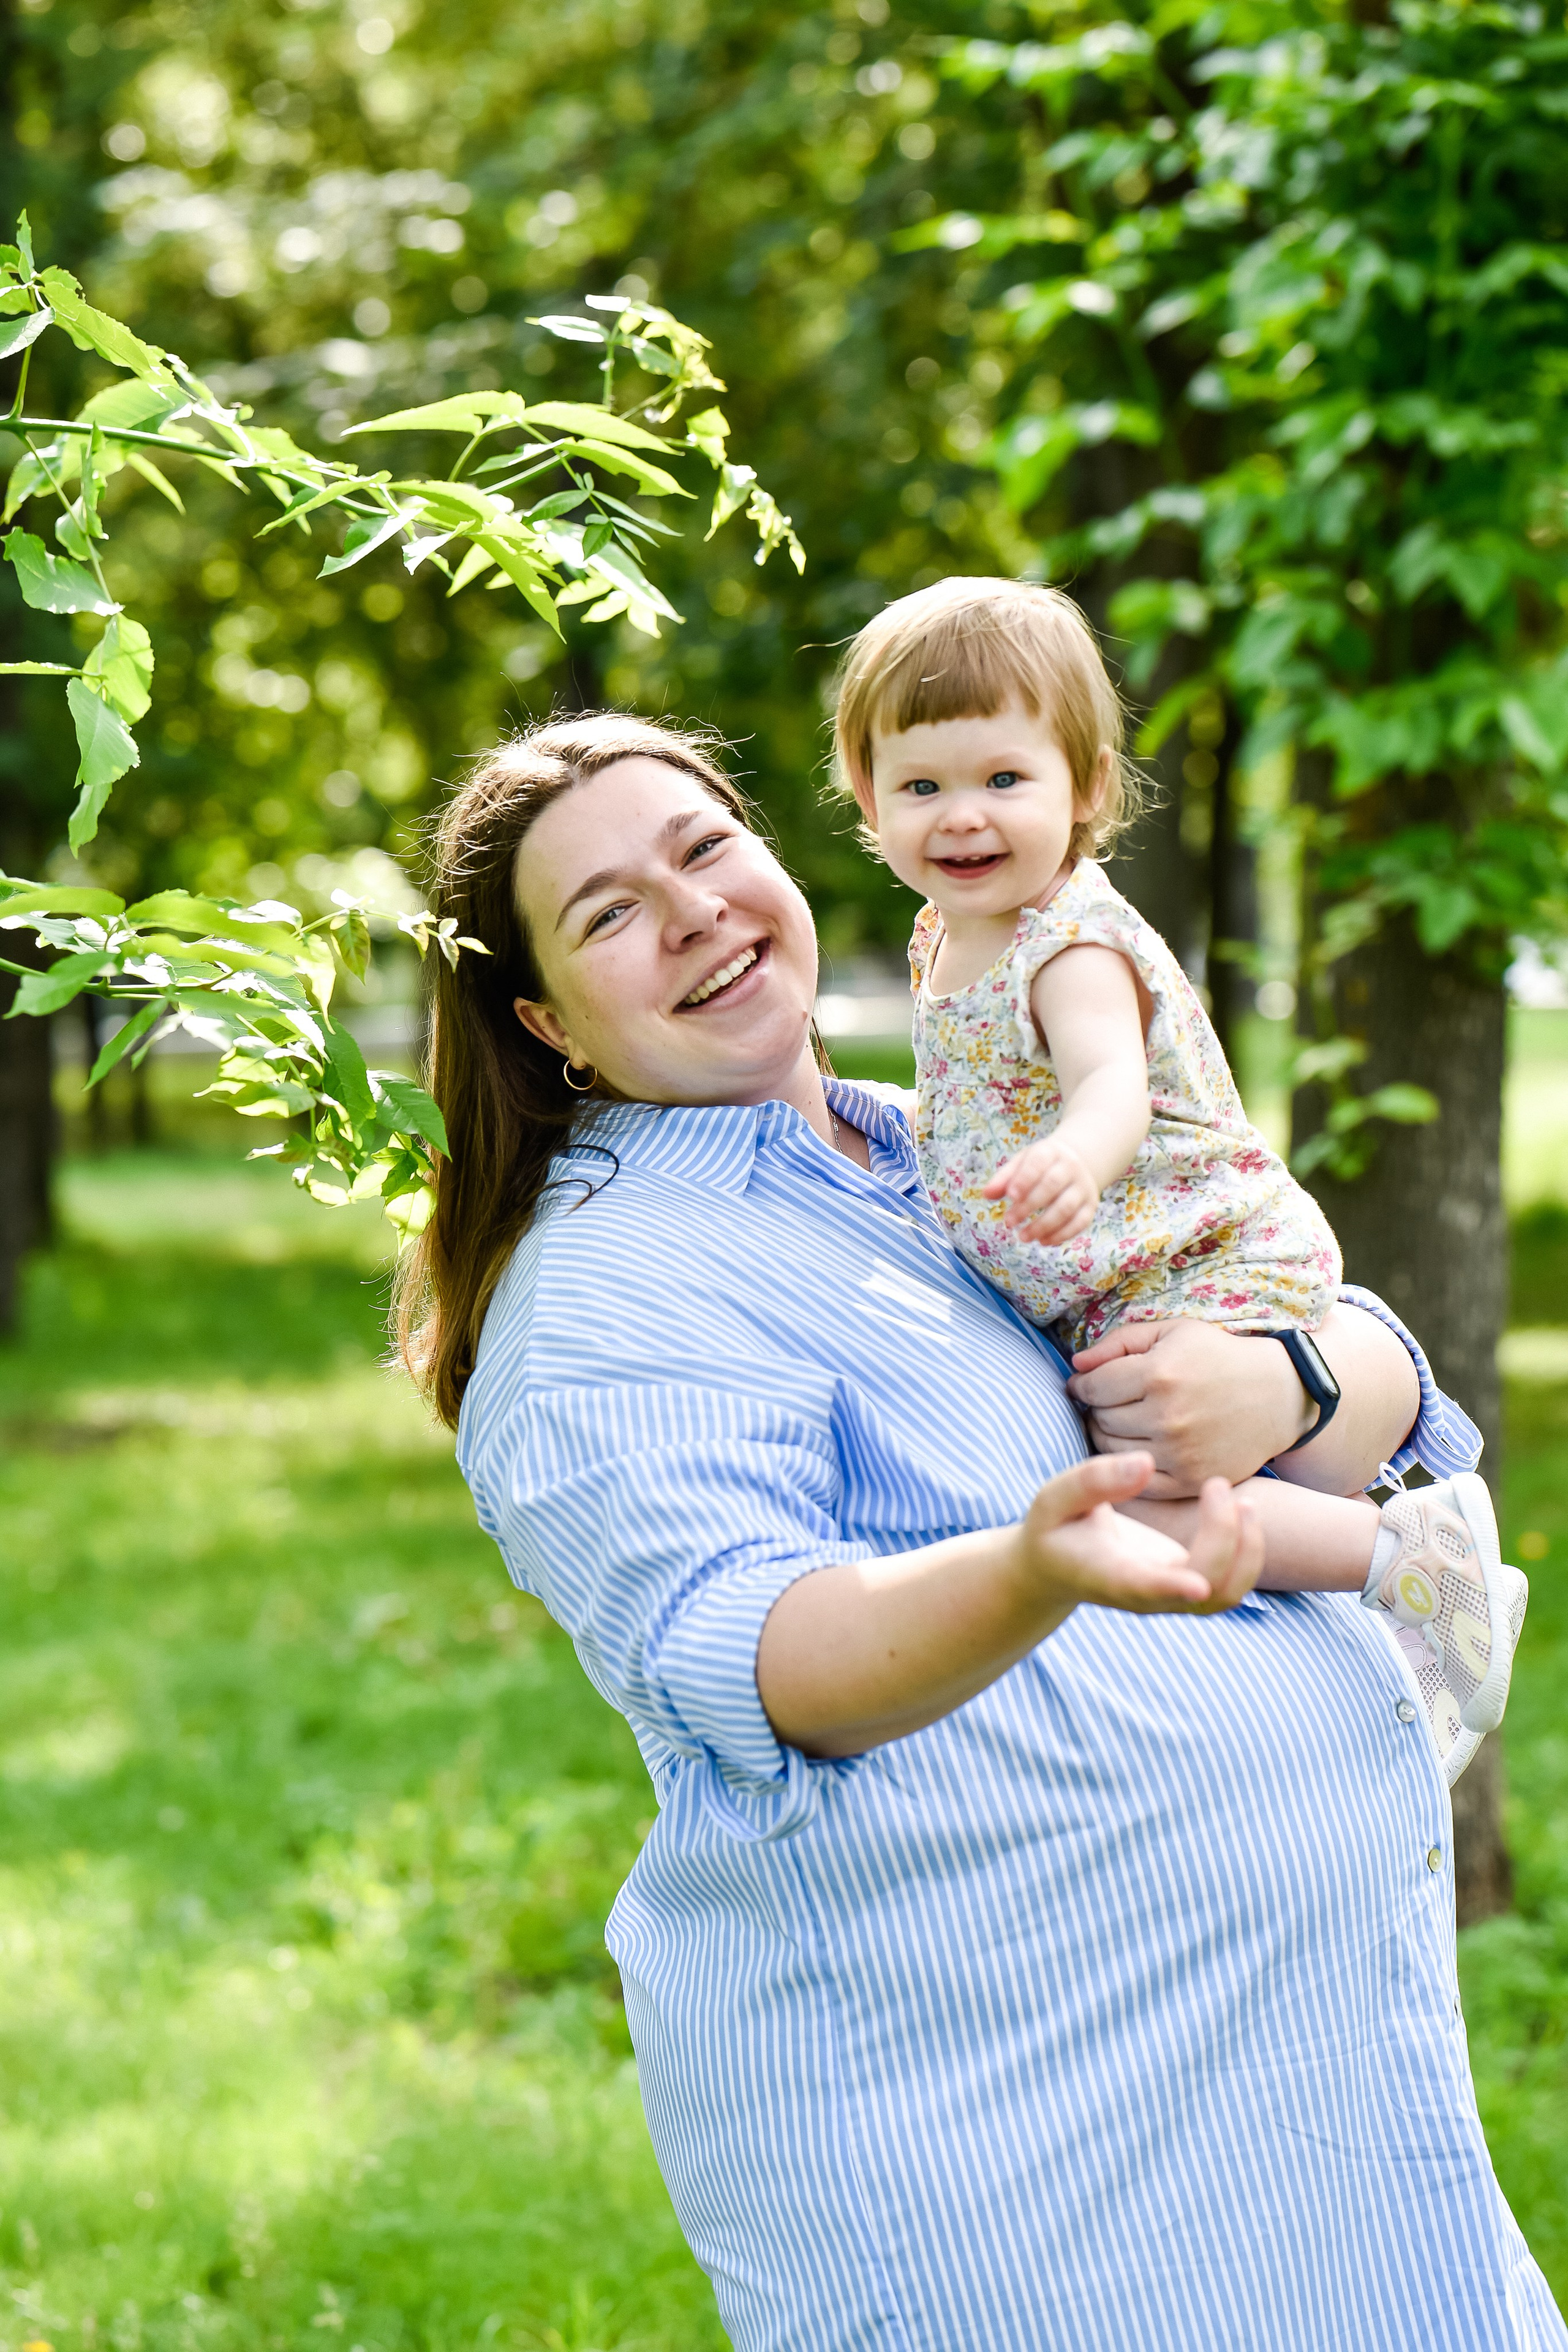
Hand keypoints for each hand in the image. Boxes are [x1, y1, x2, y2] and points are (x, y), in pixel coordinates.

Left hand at [984, 1137, 1099, 1243]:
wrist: (1078, 1161)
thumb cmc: (1041, 1165)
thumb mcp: (1022, 1163)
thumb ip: (1004, 1178)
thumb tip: (986, 1194)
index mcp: (1051, 1152)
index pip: (1039, 1163)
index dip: (1025, 1179)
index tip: (1010, 1196)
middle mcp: (1070, 1168)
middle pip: (1052, 1186)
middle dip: (1029, 1206)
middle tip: (1009, 1222)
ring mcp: (1083, 1187)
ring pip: (1066, 1207)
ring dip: (1044, 1225)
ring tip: (1023, 1237)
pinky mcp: (1090, 1205)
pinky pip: (1080, 1222)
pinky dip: (1061, 1235)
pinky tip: (1043, 1241)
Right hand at [1016, 1450, 1259, 1616]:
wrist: (1056, 1568)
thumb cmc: (1054, 1528)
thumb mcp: (1054, 1498)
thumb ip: (1094, 1481)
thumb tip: (1145, 1462)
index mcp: (1108, 1576)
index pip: (1143, 1588)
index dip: (1170, 1588)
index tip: (1197, 1585)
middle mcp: (1146, 1596)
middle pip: (1202, 1590)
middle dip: (1223, 1538)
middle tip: (1216, 1484)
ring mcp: (1171, 1597)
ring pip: (1226, 1594)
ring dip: (1246, 1552)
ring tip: (1243, 1500)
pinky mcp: (1188, 1586)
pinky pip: (1232, 1583)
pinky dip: (1247, 1552)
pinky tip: (1241, 1512)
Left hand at [1067, 1318, 1313, 1498]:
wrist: (1276, 1396)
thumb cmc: (1218, 1357)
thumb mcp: (1172, 1333)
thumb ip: (1118, 1343)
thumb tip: (1075, 1367)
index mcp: (1159, 1374)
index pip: (1092, 1388)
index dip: (1083, 1386)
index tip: (1086, 1386)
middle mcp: (1167, 1416)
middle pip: (1101, 1420)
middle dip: (1098, 1410)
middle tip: (1111, 1403)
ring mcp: (1180, 1453)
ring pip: (1113, 1451)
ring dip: (1110, 1437)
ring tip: (1126, 1423)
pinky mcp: (1191, 1481)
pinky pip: (1138, 1481)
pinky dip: (1131, 1466)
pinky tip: (1140, 1447)